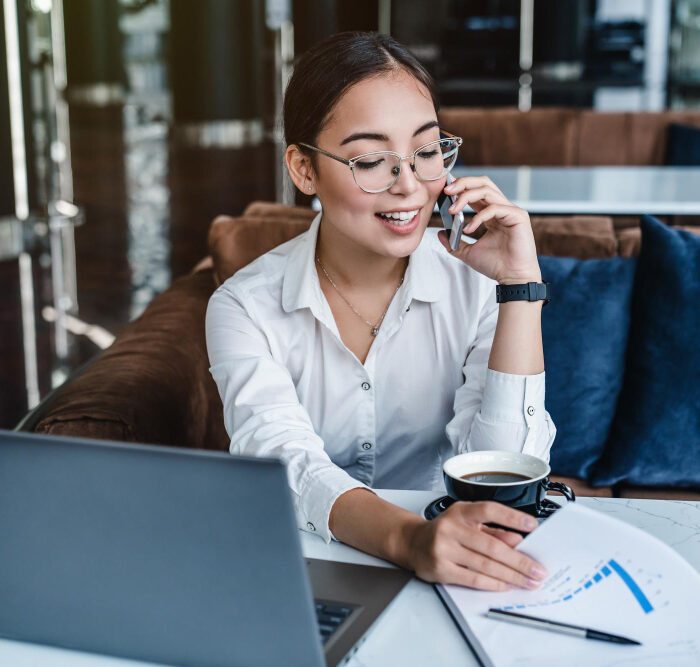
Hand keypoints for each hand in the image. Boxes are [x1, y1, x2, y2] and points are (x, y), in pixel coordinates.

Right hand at [402, 501, 546, 590]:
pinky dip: (492, 583)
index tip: (532, 525)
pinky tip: (505, 585)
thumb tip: (518, 540)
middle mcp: (450, 528)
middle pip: (491, 546)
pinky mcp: (440, 569)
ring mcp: (444, 549)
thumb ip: (492, 530)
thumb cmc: (445, 531)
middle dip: (519, 561)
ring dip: (510, 576)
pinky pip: (472, 578)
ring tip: (527, 581)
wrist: (412, 542)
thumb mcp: (467, 522)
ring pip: (484, 565)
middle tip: (537, 570)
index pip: (489, 510)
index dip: (512, 517)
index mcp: (460, 512)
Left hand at [437, 175, 541, 283]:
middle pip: (483, 182)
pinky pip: (494, 208)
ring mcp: (511, 210)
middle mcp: (502, 208)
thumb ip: (454, 242)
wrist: (512, 279)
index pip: (476, 191)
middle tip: (447, 191)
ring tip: (453, 210)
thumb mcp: (468, 252)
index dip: (460, 186)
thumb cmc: (495, 265)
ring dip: (466, 197)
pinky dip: (478, 217)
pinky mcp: (518, 216)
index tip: (444, 189)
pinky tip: (469, 229)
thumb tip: (440, 232)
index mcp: (491, 213)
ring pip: (487, 190)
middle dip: (463, 183)